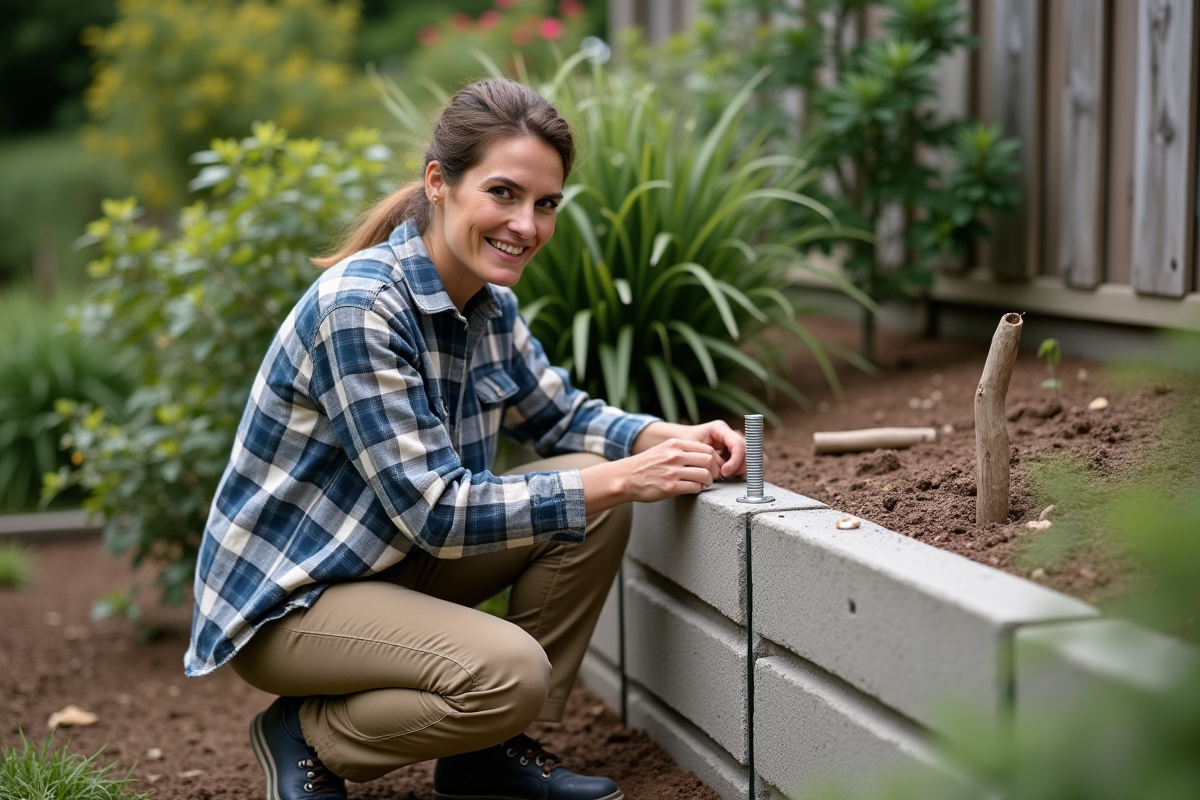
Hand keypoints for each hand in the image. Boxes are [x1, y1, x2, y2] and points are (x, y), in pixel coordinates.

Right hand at [580, 437, 721, 513]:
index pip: (706, 448)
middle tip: (712, 477)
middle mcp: (675, 456)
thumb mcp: (663, 449)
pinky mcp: (670, 487)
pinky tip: (693, 489)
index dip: (715, 459)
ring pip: (704, 475)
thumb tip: (703, 456)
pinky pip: (695, 488)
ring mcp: (673, 471)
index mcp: (675, 445)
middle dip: (714, 470)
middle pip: (709, 460)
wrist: (625, 478)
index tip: (714, 466)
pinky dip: (698, 490)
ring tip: (703, 484)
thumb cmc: (645, 465)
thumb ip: (681, 450)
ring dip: (708, 482)